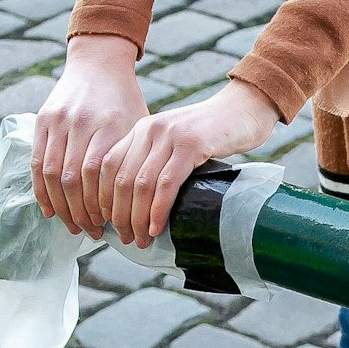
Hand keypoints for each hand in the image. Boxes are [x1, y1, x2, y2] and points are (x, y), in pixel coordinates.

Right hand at [34, 34, 148, 238]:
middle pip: (72, 179)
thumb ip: (134, 158)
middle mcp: (80, 122)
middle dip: (80, 212)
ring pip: (52, 175)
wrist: (98, 63)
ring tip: (72, 226)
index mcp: (108, 123)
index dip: (99, 204)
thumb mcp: (138, 124)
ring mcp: (58, 120)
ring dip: (60, 207)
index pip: (98, 174)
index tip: (108, 225)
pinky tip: (50, 210)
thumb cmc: (124, 100)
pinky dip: (41, 191)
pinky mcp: (42, 121)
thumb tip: (142, 204)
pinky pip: (37, 164)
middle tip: (91, 233)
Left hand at [102, 80, 279, 245]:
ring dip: (137, 218)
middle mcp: (149, 130)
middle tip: (126, 238)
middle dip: (119, 215)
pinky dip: (158, 210)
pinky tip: (156, 227)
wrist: (246, 107)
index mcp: (140, 130)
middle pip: (120, 179)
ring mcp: (169, 136)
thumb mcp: (174, 142)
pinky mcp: (191, 145)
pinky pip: (166, 184)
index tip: (107, 223)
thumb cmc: (212, 133)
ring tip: (141, 239)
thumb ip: (154, 161)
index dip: (102, 198)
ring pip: (141, 184)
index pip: (106, 167)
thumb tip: (135, 205)